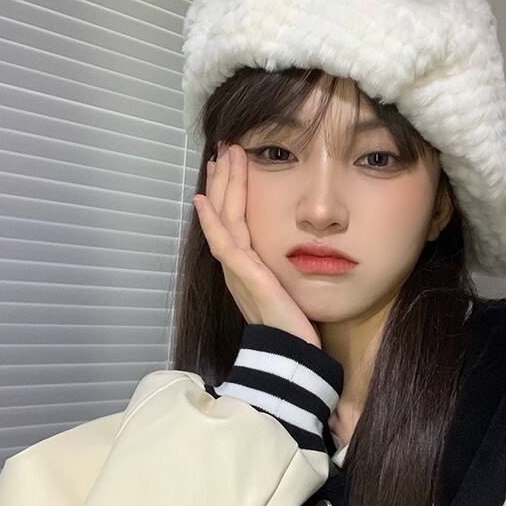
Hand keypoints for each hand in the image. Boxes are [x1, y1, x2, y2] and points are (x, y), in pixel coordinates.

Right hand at [193, 142, 321, 348]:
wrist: (293, 356)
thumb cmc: (295, 328)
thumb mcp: (290, 290)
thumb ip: (286, 271)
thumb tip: (301, 255)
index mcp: (247, 268)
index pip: (234, 222)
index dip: (230, 194)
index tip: (230, 167)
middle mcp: (236, 267)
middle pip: (224, 215)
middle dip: (223, 181)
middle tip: (221, 149)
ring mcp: (237, 271)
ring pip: (223, 220)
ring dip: (222, 187)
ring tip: (222, 156)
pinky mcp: (245, 276)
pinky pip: (223, 242)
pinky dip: (212, 222)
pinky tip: (204, 201)